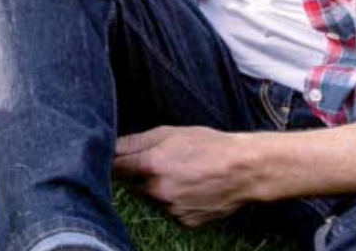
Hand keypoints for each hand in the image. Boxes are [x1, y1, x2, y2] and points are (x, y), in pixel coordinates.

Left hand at [114, 126, 259, 227]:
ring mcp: (170, 210)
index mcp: (150, 165)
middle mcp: (157, 191)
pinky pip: (170, 210)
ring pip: (152, 198)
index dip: (114, 161)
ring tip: (181, 174)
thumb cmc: (208, 145)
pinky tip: (191, 189)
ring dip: (157, 188)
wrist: (244, 170)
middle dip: (138, 174)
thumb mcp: (170, 132)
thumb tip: (111, 146)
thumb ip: (136, 141)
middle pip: (132, 185)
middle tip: (161, 162)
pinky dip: (175, 201)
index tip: (119, 156)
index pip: (114, 167)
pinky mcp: (184, 222)